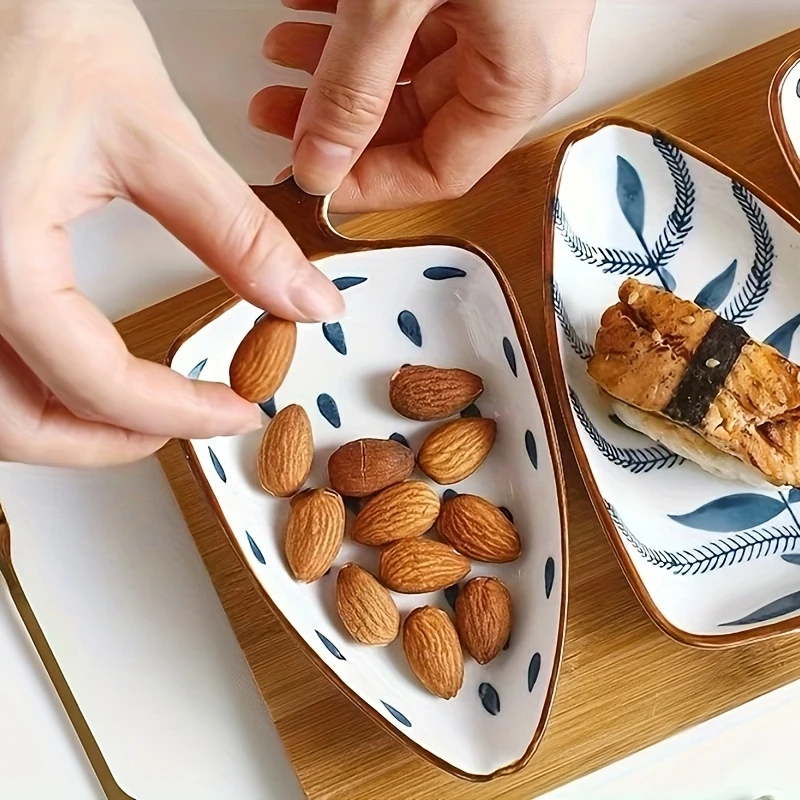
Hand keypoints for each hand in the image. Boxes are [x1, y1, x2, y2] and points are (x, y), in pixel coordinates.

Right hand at [0, 0, 343, 467]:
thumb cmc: (29, 18)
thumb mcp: (151, 134)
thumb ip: (236, 231)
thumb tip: (304, 299)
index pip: (92, 383)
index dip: (176, 413)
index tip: (236, 410)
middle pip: (15, 424)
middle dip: (105, 442)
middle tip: (183, 429)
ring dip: (62, 424)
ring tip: (138, 412)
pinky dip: (31, 381)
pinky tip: (79, 364)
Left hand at [250, 0, 593, 211]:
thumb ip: (351, 87)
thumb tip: (317, 163)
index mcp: (519, 80)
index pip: (440, 170)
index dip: (369, 183)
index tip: (310, 176)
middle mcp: (519, 56)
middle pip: (419, 122)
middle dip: (338, 118)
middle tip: (275, 112)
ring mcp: (503, 14)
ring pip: (408, 70)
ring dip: (336, 66)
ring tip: (275, 52)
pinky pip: (414, 18)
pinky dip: (355, 18)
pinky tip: (306, 2)